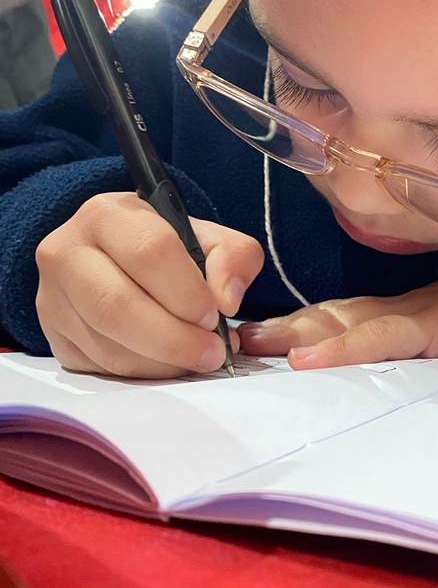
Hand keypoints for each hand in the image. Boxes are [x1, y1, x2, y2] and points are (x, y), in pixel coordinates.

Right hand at [35, 192, 264, 378]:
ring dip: (162, 363)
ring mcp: (52, 298)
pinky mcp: (54, 337)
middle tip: (212, 353)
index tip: (215, 316)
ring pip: (107, 344)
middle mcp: (67, 252)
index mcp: (107, 214)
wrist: (117, 258)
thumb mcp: (209, 237)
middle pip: (118, 306)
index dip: (187, 291)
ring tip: (198, 360)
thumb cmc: (165, 246)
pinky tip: (169, 365)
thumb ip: (234, 257)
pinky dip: (143, 373)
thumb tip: (227, 300)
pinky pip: (99, 367)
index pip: (149, 252)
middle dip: (175, 339)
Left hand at [238, 250, 437, 368]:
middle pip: (332, 313)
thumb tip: (418, 373)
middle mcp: (410, 306)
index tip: (258, 338)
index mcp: (416, 311)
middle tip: (229, 339)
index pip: (346, 315)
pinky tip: (307, 358)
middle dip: (280, 327)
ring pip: (346, 320)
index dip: (301, 324)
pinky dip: (344, 346)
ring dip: (294, 333)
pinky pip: (386, 337)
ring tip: (246, 345)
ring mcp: (425, 311)